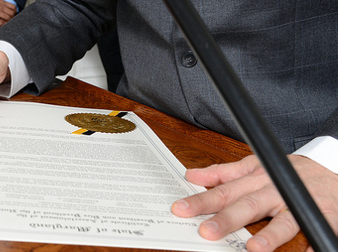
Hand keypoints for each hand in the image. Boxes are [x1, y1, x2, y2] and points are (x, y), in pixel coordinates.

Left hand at [171, 155, 337, 251]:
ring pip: (284, 220)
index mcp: (257, 181)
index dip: (202, 201)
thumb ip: (223, 173)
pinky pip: (318, 230)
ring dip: (270, 235)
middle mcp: (275, 192)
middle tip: (207, 231)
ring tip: (253, 248)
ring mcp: (300, 203)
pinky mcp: (324, 214)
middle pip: (249, 206)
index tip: (180, 209)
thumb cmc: (288, 170)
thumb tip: (192, 175)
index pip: (224, 191)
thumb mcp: (254, 166)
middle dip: (228, 219)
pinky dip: (313, 244)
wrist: (332, 165)